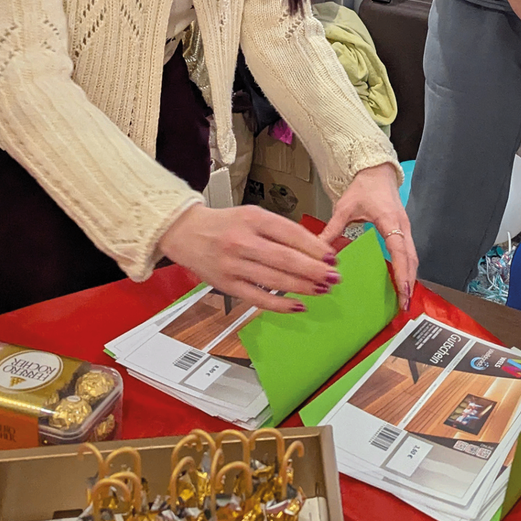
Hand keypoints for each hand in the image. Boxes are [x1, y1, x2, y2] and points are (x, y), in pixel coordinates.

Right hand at [158, 204, 340, 313]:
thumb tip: (315, 249)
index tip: (331, 257)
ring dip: (303, 287)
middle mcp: (242, 241)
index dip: (315, 247)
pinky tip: (298, 305)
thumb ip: (281, 230)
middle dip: (314, 270)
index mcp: (253, 219)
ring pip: (274, 280)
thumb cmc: (225, 224)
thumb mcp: (253, 215)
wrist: (186, 232)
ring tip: (322, 289)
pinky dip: (280, 305)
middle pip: (286, 259)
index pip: (291, 233)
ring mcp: (233, 265)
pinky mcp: (227, 285)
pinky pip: (258, 298)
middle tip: (334, 277)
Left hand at [322, 163, 417, 310]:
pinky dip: (408, 267)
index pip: (400, 251)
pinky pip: (409, 251)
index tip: (403, 292)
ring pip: (413, 256)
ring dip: (410, 276)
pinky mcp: (404, 229)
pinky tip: (402, 280)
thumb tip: (317, 249)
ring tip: (405, 298)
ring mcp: (405, 227)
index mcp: (389, 221)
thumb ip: (332, 229)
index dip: (402, 273)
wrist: (376, 171)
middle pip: (411, 258)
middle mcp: (402, 226)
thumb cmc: (364, 186)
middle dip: (409, 281)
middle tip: (405, 304)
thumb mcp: (345, 207)